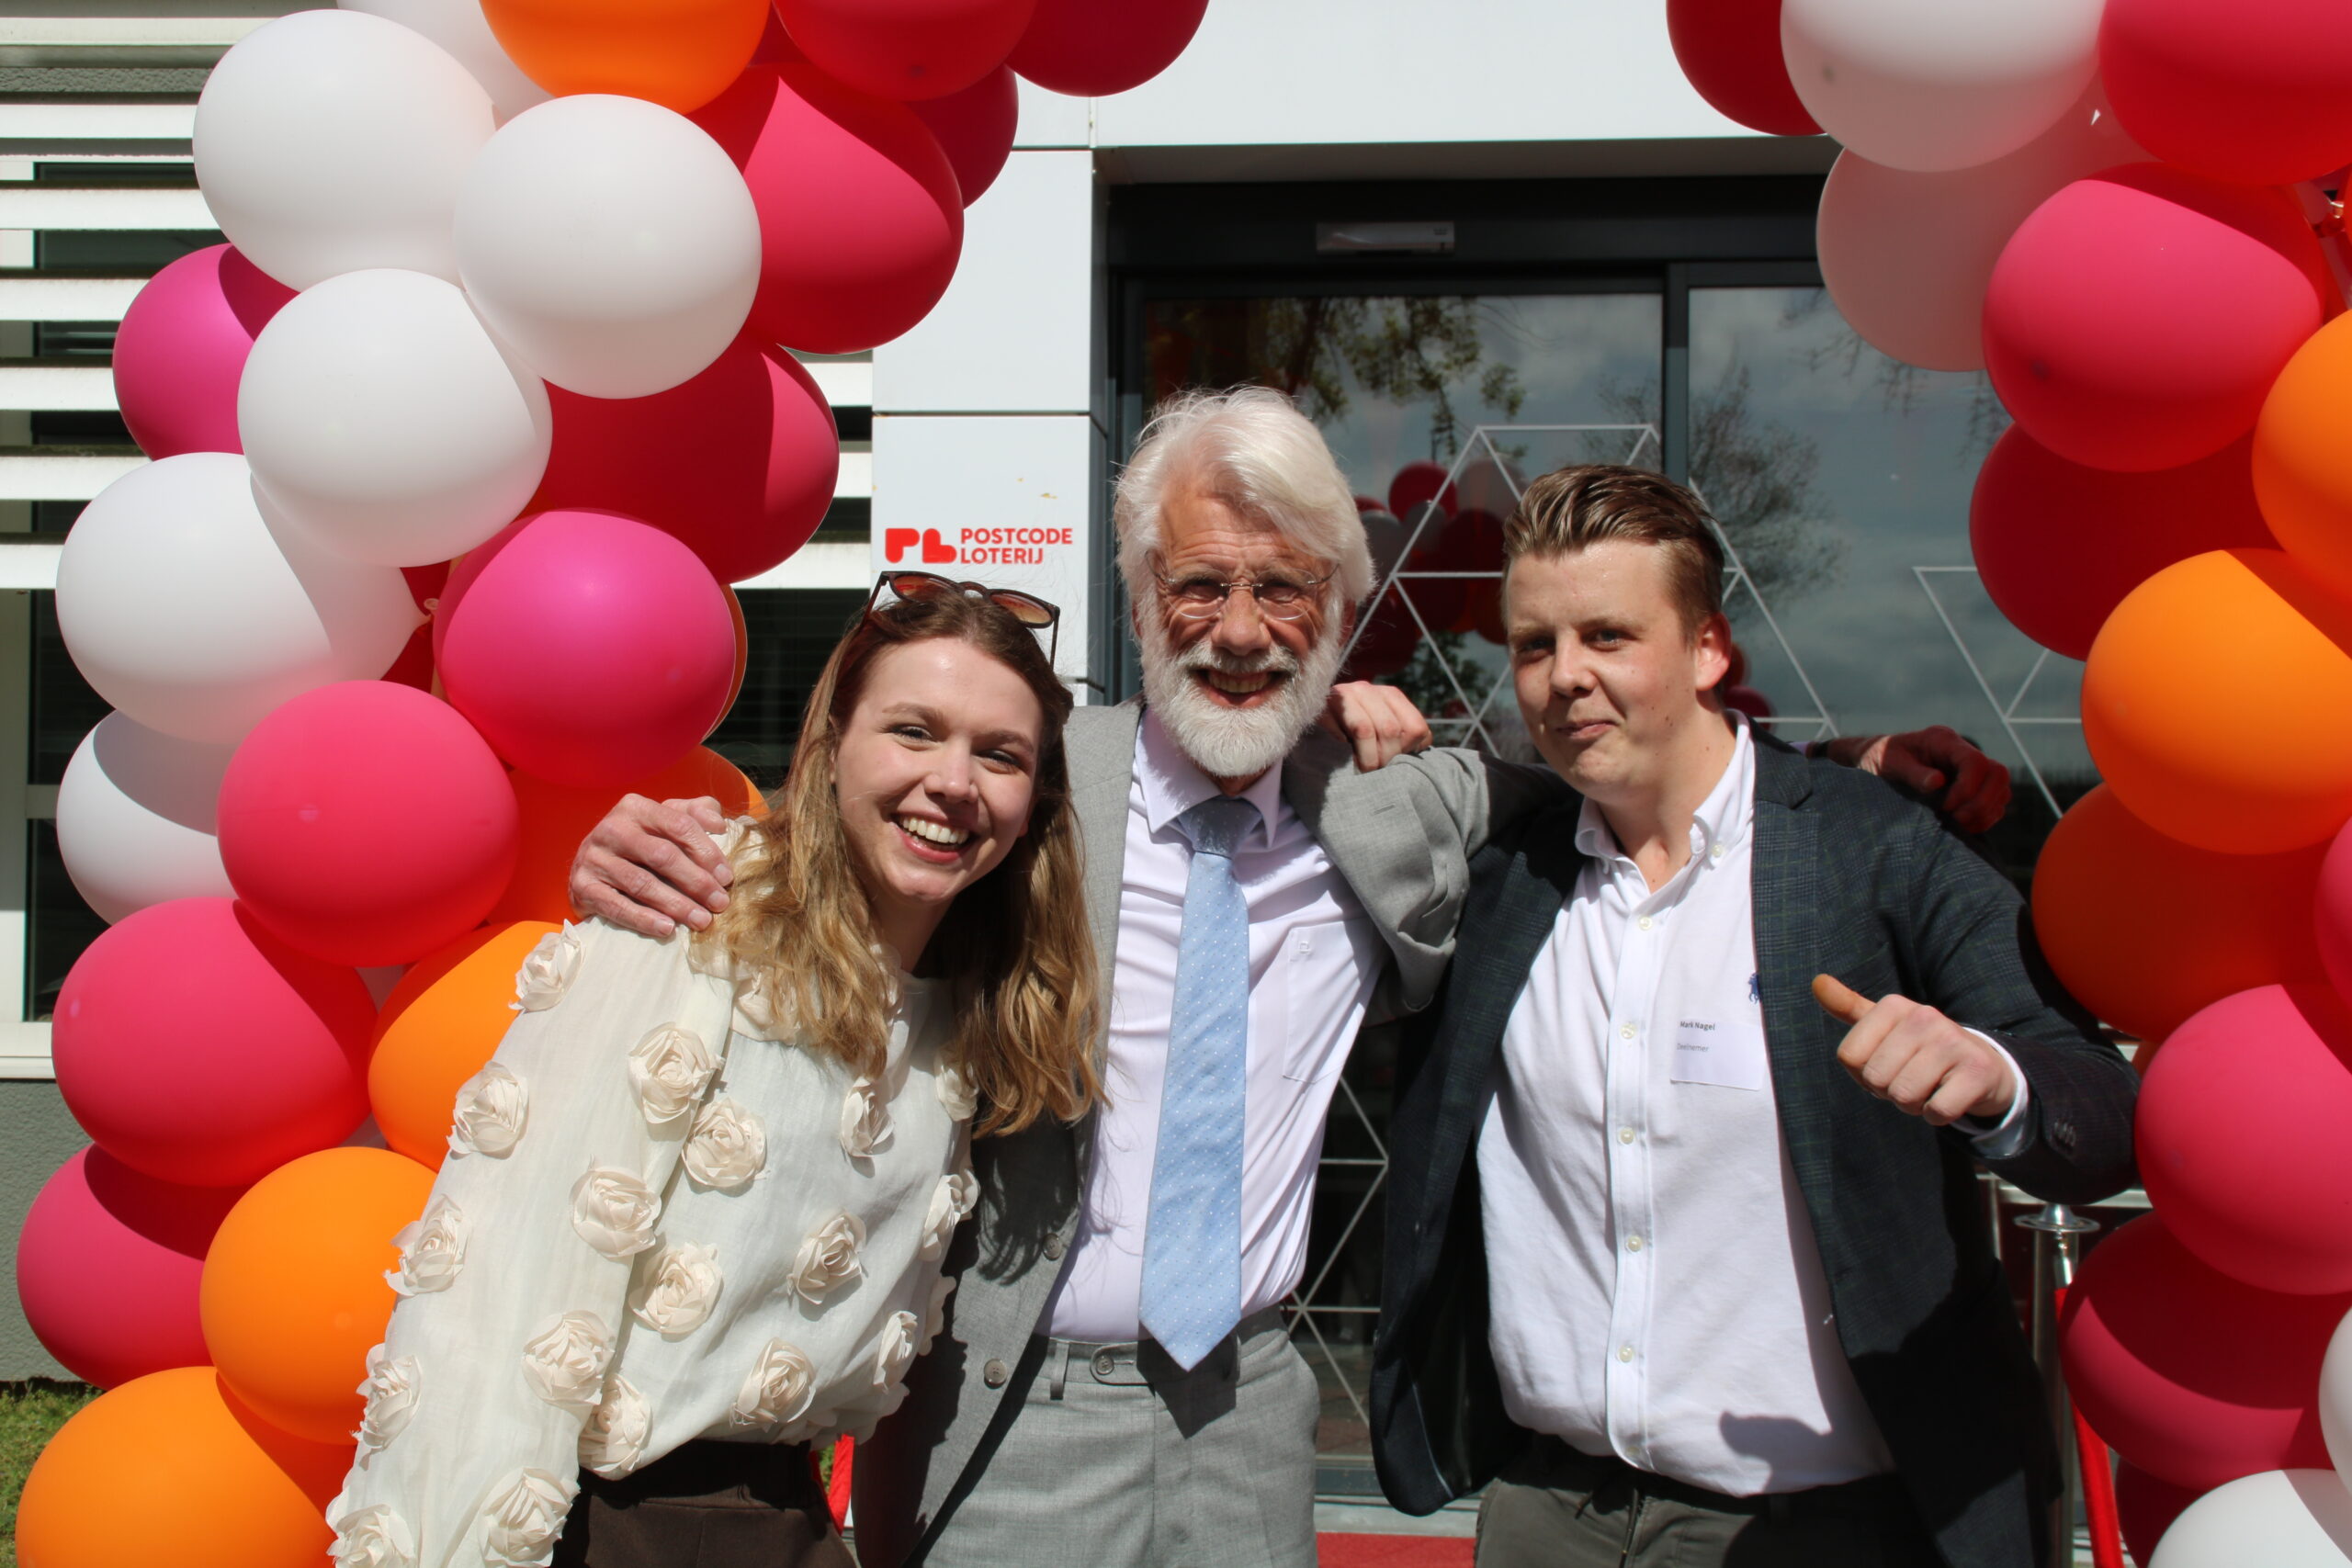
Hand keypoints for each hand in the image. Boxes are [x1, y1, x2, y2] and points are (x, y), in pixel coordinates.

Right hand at [569, 794, 732, 936]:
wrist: (592, 866)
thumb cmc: (642, 842)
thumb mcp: (666, 820)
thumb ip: (695, 813)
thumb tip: (718, 824)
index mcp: (636, 807)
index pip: (679, 825)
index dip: (707, 852)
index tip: (727, 877)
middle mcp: (612, 828)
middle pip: (663, 855)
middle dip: (696, 882)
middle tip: (720, 903)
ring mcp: (594, 857)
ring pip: (642, 883)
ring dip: (676, 905)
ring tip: (701, 920)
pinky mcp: (582, 886)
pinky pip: (617, 906)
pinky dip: (644, 919)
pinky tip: (668, 929)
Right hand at [1318, 681, 1431, 770]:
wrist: (1306, 722)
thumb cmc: (1350, 736)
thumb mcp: (1381, 733)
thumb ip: (1402, 739)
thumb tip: (1419, 755)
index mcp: (1391, 695)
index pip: (1415, 728)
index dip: (1407, 752)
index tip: (1395, 765)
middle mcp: (1369, 690)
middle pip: (1391, 730)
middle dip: (1385, 758)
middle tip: (1376, 773)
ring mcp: (1345, 694)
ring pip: (1366, 729)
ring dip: (1366, 758)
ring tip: (1362, 770)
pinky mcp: (1323, 705)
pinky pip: (1339, 729)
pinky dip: (1345, 748)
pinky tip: (1344, 755)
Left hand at [1813, 974, 2016, 1126]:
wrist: (1982, 1065)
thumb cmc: (1921, 1048)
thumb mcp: (1885, 1024)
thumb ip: (1847, 1007)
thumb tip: (1817, 982)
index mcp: (1894, 1005)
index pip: (1849, 1057)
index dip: (1862, 1074)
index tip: (1886, 1065)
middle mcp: (1925, 1016)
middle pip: (1875, 1079)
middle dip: (1889, 1091)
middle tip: (1911, 1079)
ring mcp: (1954, 1041)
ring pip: (1904, 1096)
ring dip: (1913, 1105)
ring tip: (1930, 1087)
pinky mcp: (1977, 1071)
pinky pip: (1937, 1111)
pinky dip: (1937, 1116)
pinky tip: (1949, 1097)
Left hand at [1827, 726, 2010, 834]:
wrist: (1877, 760)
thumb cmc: (1881, 758)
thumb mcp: (1889, 763)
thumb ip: (1913, 773)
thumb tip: (1938, 782)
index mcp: (1943, 741)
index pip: (1975, 762)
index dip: (1968, 788)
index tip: (1946, 807)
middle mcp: (1962, 752)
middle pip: (1998, 774)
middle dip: (1982, 802)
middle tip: (1956, 820)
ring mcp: (1971, 769)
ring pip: (2001, 789)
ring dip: (1985, 812)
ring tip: (1958, 825)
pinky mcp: (1973, 786)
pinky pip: (1995, 802)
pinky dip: (1985, 817)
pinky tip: (1963, 826)